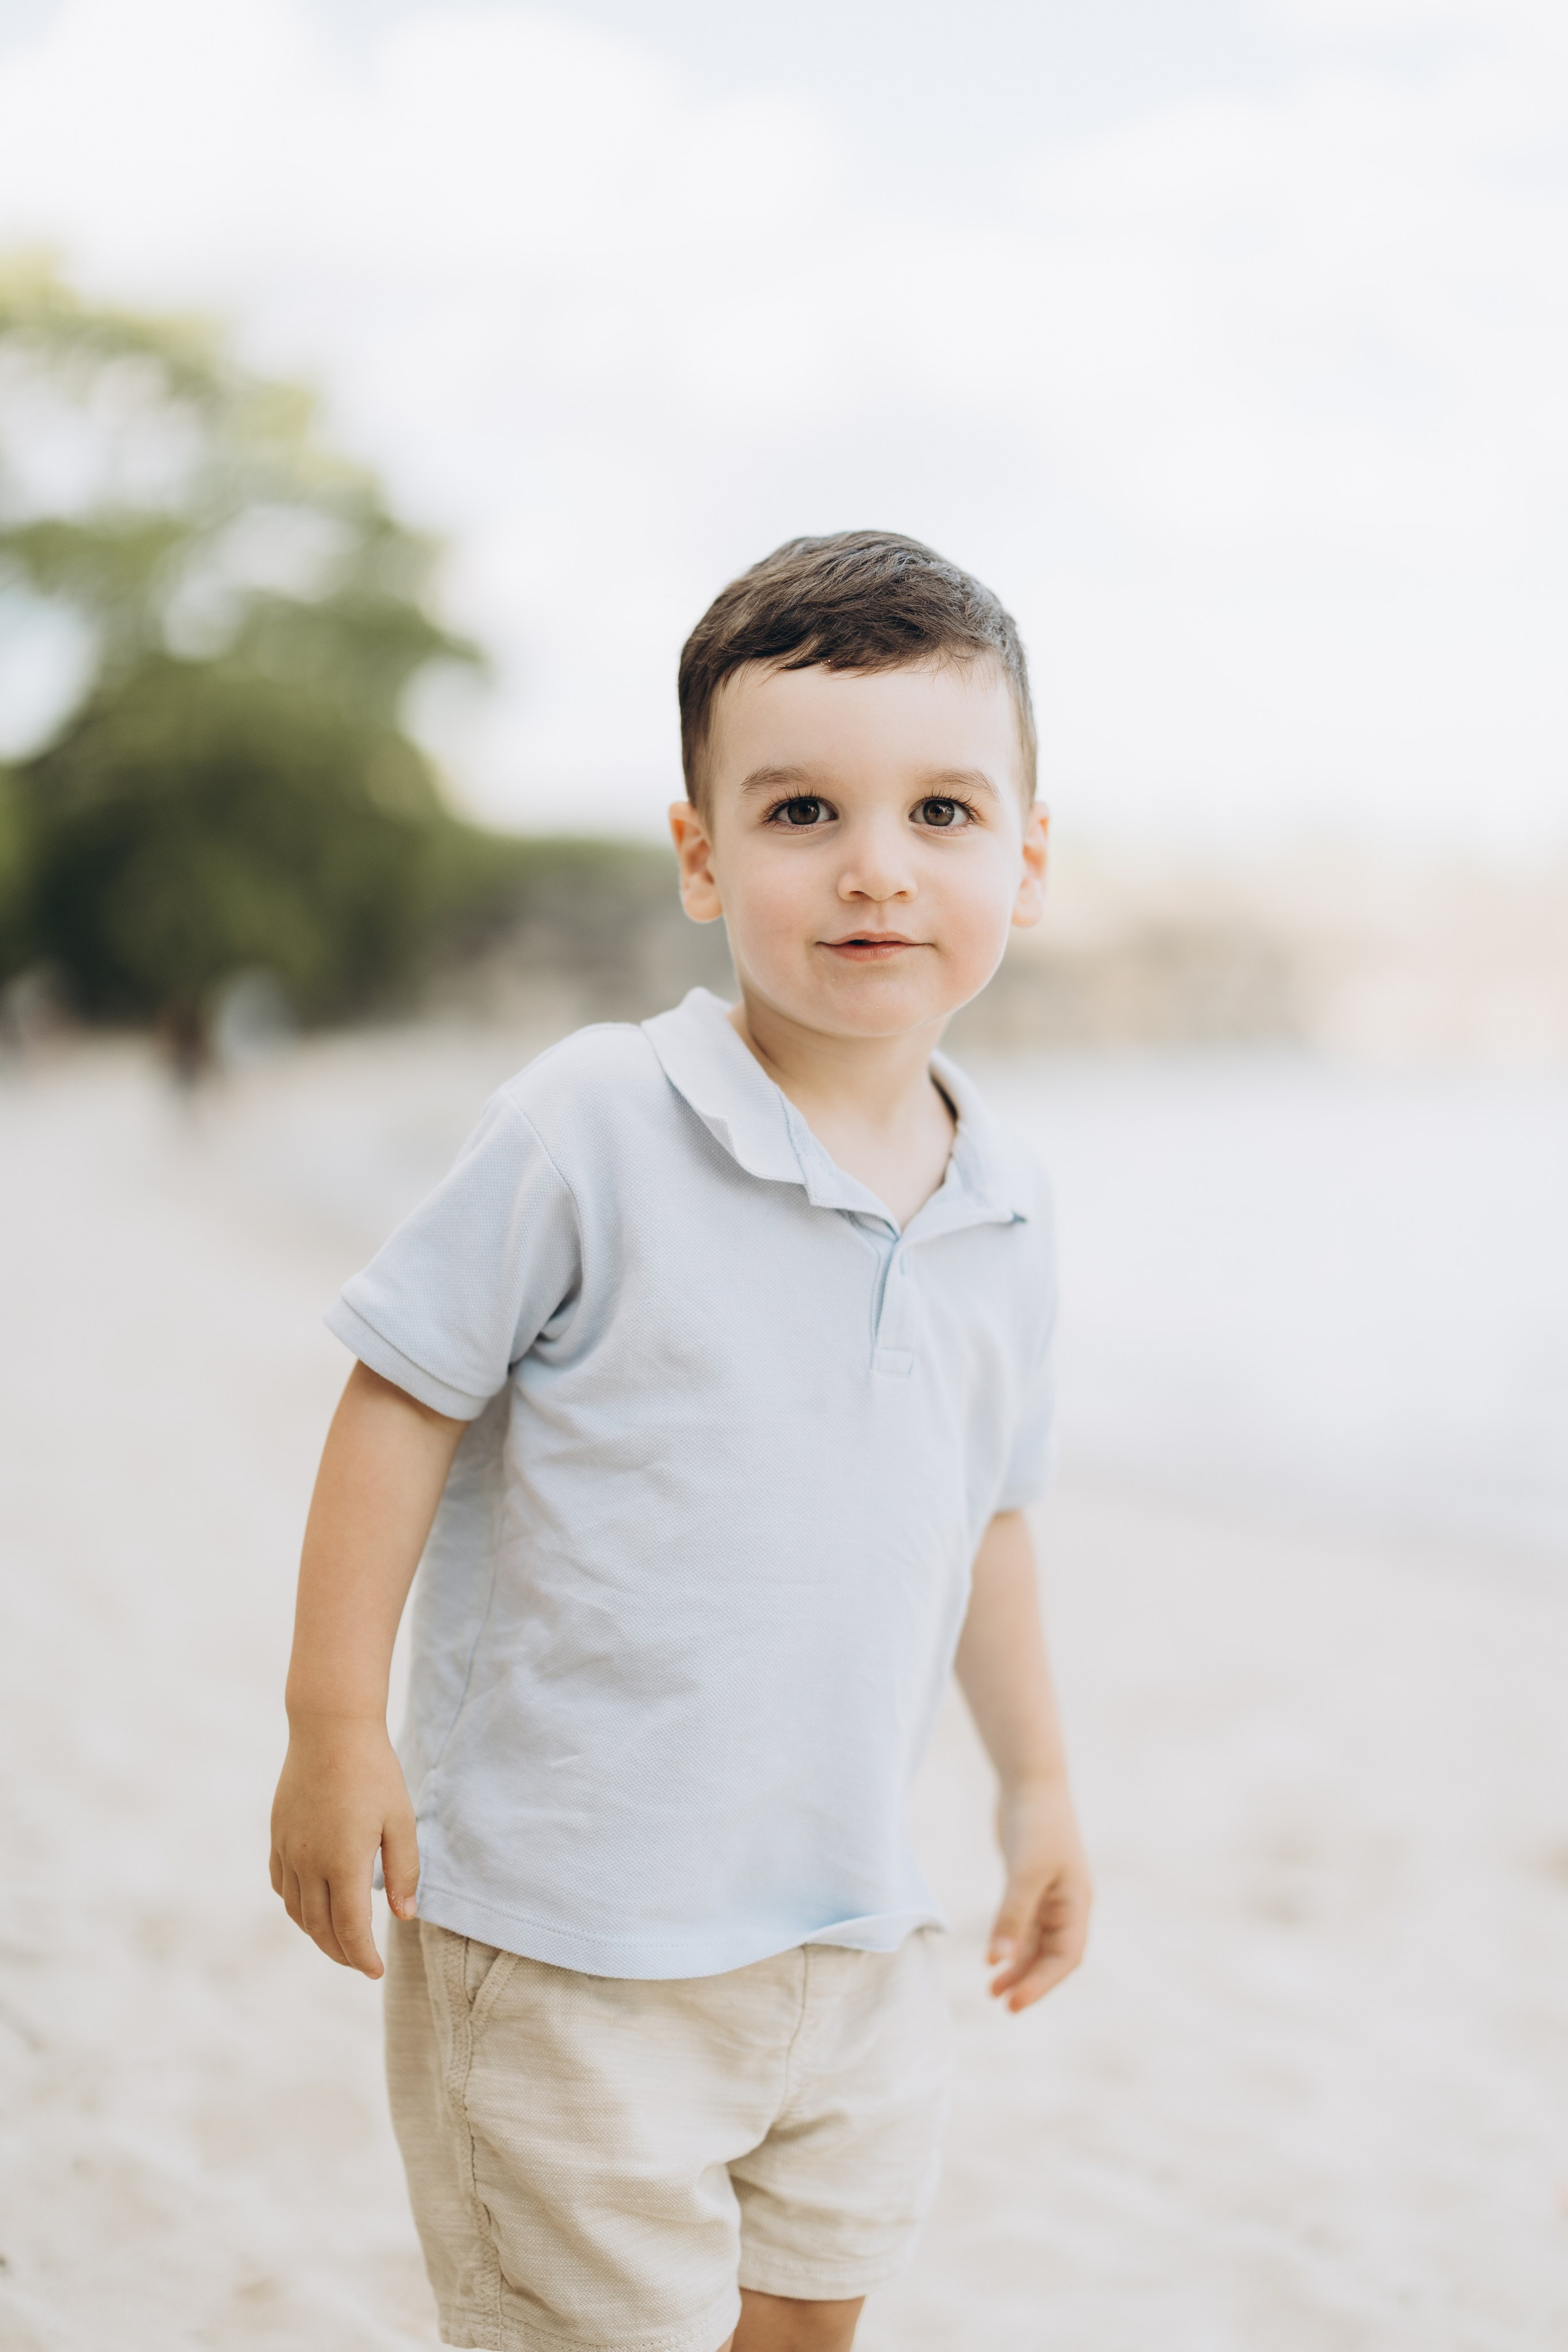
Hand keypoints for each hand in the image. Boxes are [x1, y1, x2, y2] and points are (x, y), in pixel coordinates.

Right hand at [269, 1715, 418, 1978]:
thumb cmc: (374, 1772)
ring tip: (339, 1942)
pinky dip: (296, 1907)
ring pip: (297, 1911)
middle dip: (342, 1953)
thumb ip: (403, 1871)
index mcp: (343, 1863)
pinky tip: (311, 1906)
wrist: (330, 1729)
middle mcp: (309, 1863)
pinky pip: (281, 1885)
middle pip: (320, 1928)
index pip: (350, 1930)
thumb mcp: (400, 1820)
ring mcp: (288, 1850)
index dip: (363, 1957)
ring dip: (316, 1934)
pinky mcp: (278, 1836)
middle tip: (361, 1963)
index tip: (376, 1972)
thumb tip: (403, 1916)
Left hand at [986, 1780, 1091, 2012]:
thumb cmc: (1036, 1825)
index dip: (1042, 1983)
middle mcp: (1067, 1904)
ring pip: (1035, 1942)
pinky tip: (991, 1958)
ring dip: (1016, 1966)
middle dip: (1029, 1981)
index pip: (1065, 1956)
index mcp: (1077, 1903)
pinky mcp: (1030, 1884)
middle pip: (1052, 1955)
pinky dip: (1009, 1942)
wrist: (1030, 1782)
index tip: (1014, 2003)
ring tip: (992, 1990)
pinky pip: (1023, 1924)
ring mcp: (1049, 1894)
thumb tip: (997, 1961)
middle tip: (1001, 2003)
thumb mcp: (1024, 1873)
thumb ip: (1011, 1917)